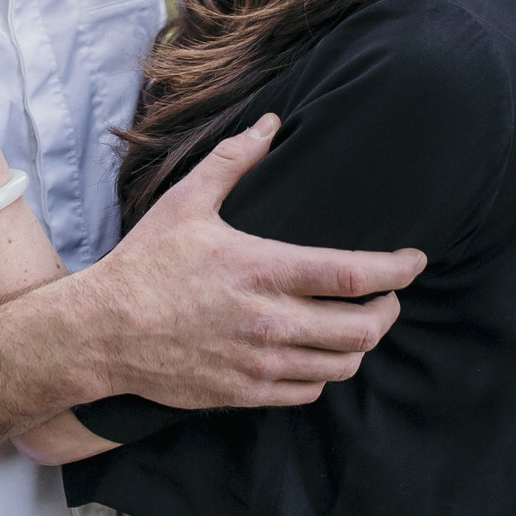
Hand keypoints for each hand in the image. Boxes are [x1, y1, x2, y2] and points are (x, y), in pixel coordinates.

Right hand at [70, 116, 425, 407]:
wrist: (101, 331)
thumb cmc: (145, 263)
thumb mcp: (186, 202)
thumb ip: (233, 162)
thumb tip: (271, 123)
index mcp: (262, 270)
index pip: (352, 275)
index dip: (396, 270)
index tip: (414, 261)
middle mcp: (269, 322)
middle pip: (362, 329)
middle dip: (388, 312)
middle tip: (388, 297)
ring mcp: (259, 363)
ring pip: (341, 365)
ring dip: (361, 344)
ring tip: (359, 324)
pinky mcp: (245, 392)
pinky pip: (308, 391)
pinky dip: (324, 373)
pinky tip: (319, 353)